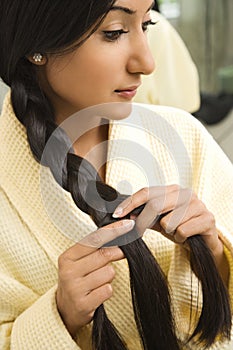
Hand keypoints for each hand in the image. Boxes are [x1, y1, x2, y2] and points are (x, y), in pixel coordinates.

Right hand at [56, 219, 134, 337]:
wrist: (64, 311)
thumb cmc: (77, 280)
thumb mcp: (79, 262)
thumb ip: (95, 249)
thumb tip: (120, 235)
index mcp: (67, 257)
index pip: (94, 239)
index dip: (113, 231)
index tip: (128, 225)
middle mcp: (68, 272)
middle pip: (104, 255)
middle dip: (117, 253)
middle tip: (121, 253)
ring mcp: (75, 289)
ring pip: (108, 272)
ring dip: (109, 276)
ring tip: (98, 281)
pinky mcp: (83, 304)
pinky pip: (108, 290)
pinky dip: (107, 290)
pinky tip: (97, 293)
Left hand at [113, 185, 221, 255]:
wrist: (204, 242)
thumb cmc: (179, 228)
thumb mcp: (159, 221)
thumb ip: (144, 216)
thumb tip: (125, 215)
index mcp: (172, 190)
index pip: (147, 192)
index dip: (130, 202)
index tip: (117, 214)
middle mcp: (185, 193)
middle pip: (155, 204)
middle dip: (143, 221)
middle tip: (138, 232)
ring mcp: (198, 204)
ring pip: (169, 221)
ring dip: (168, 232)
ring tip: (176, 232)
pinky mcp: (208, 219)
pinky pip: (183, 230)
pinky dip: (180, 238)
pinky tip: (186, 237)